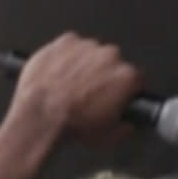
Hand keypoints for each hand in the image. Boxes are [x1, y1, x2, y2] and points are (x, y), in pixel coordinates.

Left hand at [13, 34, 145, 143]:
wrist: (40, 116)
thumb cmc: (72, 125)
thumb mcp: (107, 137)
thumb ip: (124, 127)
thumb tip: (126, 124)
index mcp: (126, 78)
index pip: (138, 78)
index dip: (128, 88)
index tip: (120, 94)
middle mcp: (110, 56)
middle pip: (114, 62)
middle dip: (106, 74)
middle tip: (91, 92)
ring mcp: (87, 46)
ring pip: (92, 52)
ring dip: (86, 63)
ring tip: (72, 83)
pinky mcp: (66, 41)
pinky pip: (71, 45)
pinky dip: (67, 55)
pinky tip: (60, 72)